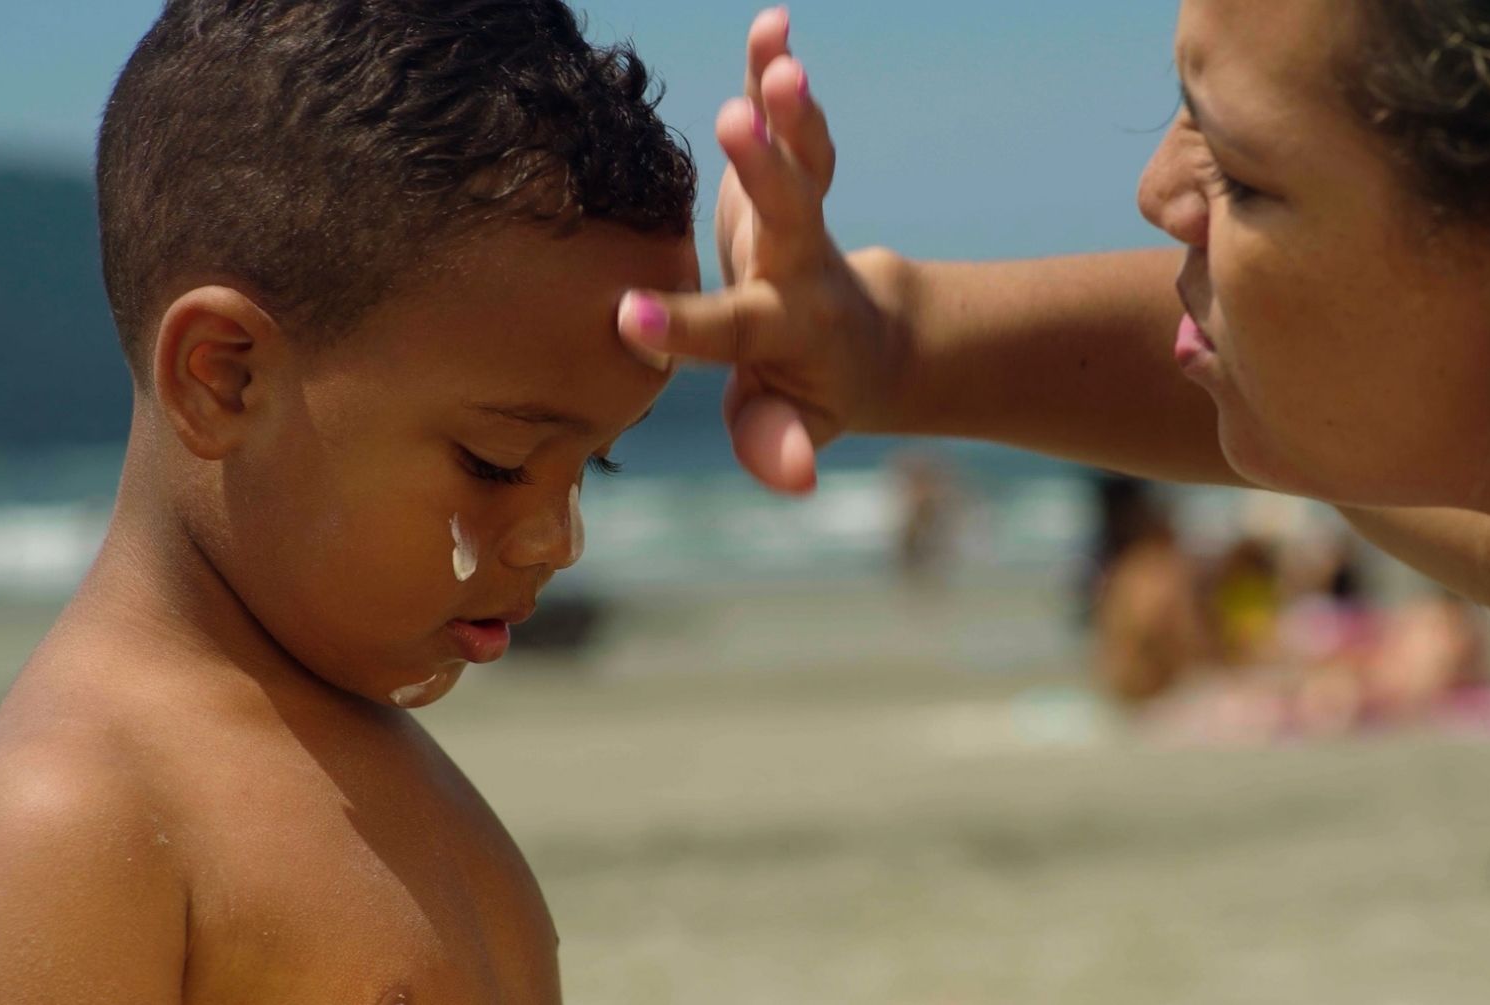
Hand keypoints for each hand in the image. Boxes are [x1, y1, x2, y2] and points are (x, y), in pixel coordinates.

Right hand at [617, 8, 897, 494]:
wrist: (864, 341)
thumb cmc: (805, 392)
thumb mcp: (788, 427)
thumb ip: (778, 444)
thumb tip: (794, 480)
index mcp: (782, 331)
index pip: (728, 330)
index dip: (679, 327)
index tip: (625, 316)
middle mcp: (797, 267)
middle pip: (788, 219)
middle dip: (765, 174)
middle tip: (738, 126)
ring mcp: (801, 218)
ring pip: (804, 160)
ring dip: (788, 108)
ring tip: (780, 59)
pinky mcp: (795, 180)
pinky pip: (794, 122)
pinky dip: (776, 71)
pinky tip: (775, 22)